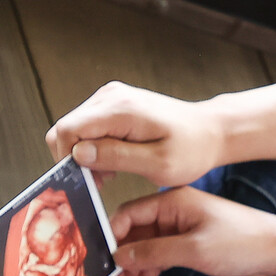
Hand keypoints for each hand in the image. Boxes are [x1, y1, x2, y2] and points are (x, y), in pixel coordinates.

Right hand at [48, 82, 224, 188]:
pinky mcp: (114, 103)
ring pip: (74, 128)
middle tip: (103, 179)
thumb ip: (116, 157)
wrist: (209, 132)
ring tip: (113, 171)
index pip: (67, 129)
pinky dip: (95, 146)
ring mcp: (111, 97)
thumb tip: (79, 153)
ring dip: (86, 154)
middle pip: (66, 128)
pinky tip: (116, 159)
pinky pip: (88, 126)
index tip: (90, 179)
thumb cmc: (191, 149)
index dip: (69, 159)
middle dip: (76, 159)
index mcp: (121, 109)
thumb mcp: (158, 163)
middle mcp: (112, 96)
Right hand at [106, 187, 275, 275]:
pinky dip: (151, 274)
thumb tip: (121, 257)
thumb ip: (154, 253)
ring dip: (136, 273)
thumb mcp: (193, 250)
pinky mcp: (190, 242)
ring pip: (147, 250)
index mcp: (173, 201)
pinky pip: (161, 257)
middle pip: (135, 236)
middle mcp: (174, 211)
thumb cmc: (242, 243)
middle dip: (123, 264)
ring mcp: (182, 226)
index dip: (112, 239)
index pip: (129, 215)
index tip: (102, 264)